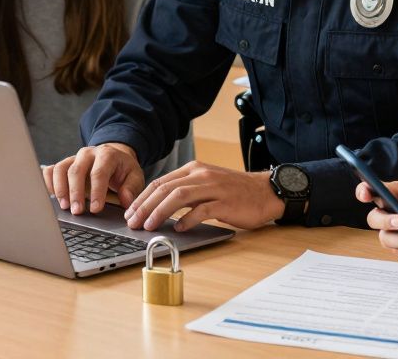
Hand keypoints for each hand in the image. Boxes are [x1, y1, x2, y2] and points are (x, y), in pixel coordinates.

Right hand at [43, 142, 143, 214]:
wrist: (114, 156)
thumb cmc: (123, 169)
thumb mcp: (134, 176)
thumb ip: (131, 188)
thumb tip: (125, 201)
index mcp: (107, 155)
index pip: (99, 172)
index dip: (97, 192)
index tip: (95, 209)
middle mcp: (87, 154)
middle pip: (76, 171)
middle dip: (75, 193)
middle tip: (77, 212)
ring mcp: (73, 158)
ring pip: (60, 169)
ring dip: (60, 189)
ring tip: (64, 207)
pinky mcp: (64, 164)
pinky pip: (50, 170)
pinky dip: (48, 183)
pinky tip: (52, 197)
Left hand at [124, 160, 282, 230]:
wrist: (266, 192)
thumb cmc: (235, 192)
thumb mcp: (207, 184)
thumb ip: (185, 191)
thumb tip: (158, 207)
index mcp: (194, 169)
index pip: (161, 182)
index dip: (142, 198)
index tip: (130, 213)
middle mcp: (201, 175)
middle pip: (165, 188)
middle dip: (145, 206)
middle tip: (133, 222)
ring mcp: (214, 188)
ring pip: (179, 196)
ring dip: (160, 212)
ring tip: (149, 226)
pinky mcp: (225, 202)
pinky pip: (202, 210)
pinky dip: (187, 220)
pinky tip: (179, 229)